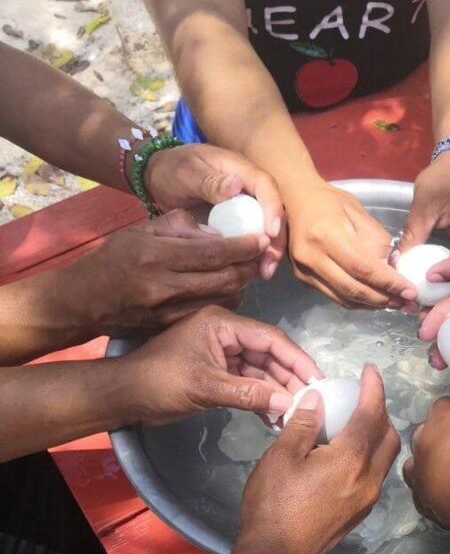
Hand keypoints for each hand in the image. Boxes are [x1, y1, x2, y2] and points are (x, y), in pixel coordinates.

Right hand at [79, 210, 266, 336]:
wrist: (83, 302)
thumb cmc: (111, 260)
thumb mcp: (139, 231)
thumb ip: (178, 227)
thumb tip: (217, 232)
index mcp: (155, 256)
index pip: (213, 252)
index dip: (243, 246)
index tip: (261, 238)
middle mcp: (164, 287)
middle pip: (225, 279)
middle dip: (250, 266)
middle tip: (262, 254)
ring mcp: (168, 312)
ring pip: (223, 298)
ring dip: (242, 284)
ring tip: (248, 268)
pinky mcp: (171, 327)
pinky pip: (210, 311)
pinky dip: (226, 298)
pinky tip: (228, 287)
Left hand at [122, 306, 319, 423]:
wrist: (125, 396)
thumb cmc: (160, 382)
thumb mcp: (206, 387)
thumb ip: (249, 394)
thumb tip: (288, 403)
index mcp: (222, 323)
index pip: (270, 338)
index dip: (297, 359)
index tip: (317, 380)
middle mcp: (226, 334)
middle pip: (269, 354)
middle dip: (290, 378)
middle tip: (311, 401)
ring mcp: (222, 354)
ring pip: (261, 371)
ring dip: (277, 392)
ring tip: (294, 414)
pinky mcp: (218, 373)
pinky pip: (248, 384)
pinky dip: (261, 399)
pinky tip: (274, 417)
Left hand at [144, 143, 286, 279]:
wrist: (159, 179)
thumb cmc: (173, 169)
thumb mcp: (186, 172)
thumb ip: (209, 181)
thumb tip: (236, 185)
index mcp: (241, 170)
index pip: (266, 186)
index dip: (272, 208)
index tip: (270, 232)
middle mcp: (250, 190)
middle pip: (273, 213)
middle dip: (274, 240)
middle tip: (268, 265)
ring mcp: (246, 209)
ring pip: (267, 230)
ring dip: (268, 253)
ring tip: (263, 274)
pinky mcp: (239, 225)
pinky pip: (252, 241)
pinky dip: (254, 257)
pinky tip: (251, 273)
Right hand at [236, 365, 399, 553]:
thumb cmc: (274, 505)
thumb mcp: (282, 456)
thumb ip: (302, 424)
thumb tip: (317, 399)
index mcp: (351, 459)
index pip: (372, 414)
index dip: (374, 388)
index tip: (370, 370)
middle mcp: (368, 479)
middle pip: (389, 436)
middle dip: (381, 412)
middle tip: (361, 397)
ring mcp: (367, 499)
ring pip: (385, 458)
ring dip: (378, 436)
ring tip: (355, 423)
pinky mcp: (359, 513)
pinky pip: (375, 476)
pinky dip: (370, 456)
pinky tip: (348, 454)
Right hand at [285, 180, 416, 308]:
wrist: (294, 199)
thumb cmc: (329, 201)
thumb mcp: (358, 212)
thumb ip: (376, 242)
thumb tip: (392, 270)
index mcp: (327, 234)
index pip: (363, 268)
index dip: (388, 283)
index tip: (410, 290)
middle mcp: (313, 256)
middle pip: (353, 289)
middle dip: (384, 299)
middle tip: (407, 302)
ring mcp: (305, 270)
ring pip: (344, 298)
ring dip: (372, 305)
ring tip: (395, 303)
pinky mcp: (303, 279)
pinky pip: (335, 297)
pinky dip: (357, 302)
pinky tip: (374, 299)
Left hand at [403, 398, 449, 533]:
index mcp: (442, 418)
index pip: (444, 405)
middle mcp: (423, 444)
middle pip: (425, 433)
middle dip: (440, 435)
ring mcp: (420, 476)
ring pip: (416, 464)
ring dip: (430, 463)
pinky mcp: (424, 504)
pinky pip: (422, 492)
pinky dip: (432, 490)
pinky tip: (449, 493)